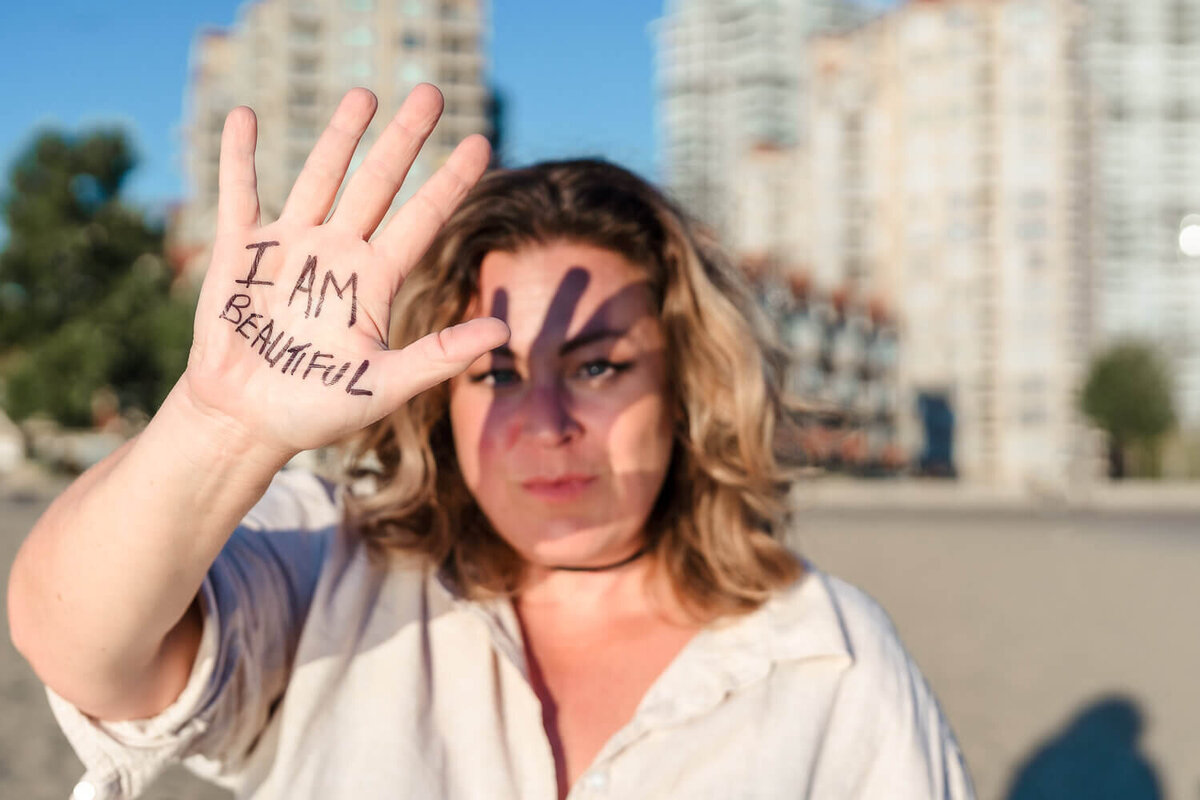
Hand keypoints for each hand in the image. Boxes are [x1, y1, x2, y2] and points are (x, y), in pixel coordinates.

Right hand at [181, 85, 507, 455]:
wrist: (246, 420)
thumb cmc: (316, 408)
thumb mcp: (385, 386)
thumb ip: (440, 357)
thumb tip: (504, 330)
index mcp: (374, 281)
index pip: (422, 219)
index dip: (451, 182)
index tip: (482, 143)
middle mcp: (338, 253)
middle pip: (378, 184)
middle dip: (404, 139)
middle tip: (431, 92)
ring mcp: (291, 246)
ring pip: (321, 178)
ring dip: (340, 136)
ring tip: (364, 94)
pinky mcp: (241, 252)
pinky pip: (241, 195)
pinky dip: (240, 157)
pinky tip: (244, 116)